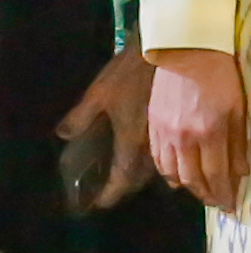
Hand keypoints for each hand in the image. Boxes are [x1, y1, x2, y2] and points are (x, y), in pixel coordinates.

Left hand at [55, 42, 158, 209]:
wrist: (170, 49)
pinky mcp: (183, 125)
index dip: (111, 193)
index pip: (121, 178)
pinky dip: (165, 161)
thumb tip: (65, 135)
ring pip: (161, 168)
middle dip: (128, 187)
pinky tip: (161, 156)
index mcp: (130, 139)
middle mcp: (152, 144)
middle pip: (142, 178)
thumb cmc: (131, 72)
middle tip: (117, 190)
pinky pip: (174, 153)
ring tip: (136, 177)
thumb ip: (81, 116)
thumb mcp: (99, 92)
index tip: (101, 202)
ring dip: (148, 176)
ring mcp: (171, 135)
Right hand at [147, 49, 248, 211]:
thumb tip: (241, 173)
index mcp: (210, 132)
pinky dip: (168, 173)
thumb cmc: (222, 75)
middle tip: (217, 203)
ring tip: (201, 193)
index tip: (231, 207)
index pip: (216, 175)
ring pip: (173, 172)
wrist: (188, 51)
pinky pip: (159, 159)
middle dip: (206, 194)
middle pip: (193, 178)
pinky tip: (177, 178)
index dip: (223, 194)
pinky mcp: (153, 126)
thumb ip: (239, 142)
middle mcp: (185, 138)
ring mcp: (165, 133)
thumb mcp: (239, 107)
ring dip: (188, 187)